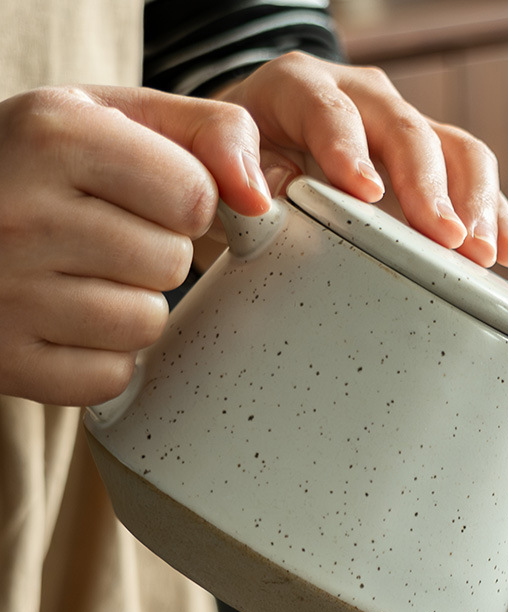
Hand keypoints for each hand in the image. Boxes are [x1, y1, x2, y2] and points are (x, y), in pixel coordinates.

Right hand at [0, 85, 268, 405]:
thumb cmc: (52, 169)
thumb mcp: (121, 118)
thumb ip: (211, 132)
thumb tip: (259, 197)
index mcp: (55, 134)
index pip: (195, 196)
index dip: (189, 203)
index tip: (149, 198)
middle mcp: (20, 211)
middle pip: (171, 262)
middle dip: (158, 253)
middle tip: (106, 239)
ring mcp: (5, 291)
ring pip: (145, 323)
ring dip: (132, 305)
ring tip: (85, 277)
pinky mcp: (5, 358)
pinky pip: (109, 376)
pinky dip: (102, 357)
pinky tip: (68, 323)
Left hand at [217, 52, 507, 269]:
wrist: (255, 152)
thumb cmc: (235, 163)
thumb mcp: (217, 160)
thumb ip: (229, 163)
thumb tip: (259, 193)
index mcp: (300, 90)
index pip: (331, 110)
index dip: (349, 149)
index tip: (368, 196)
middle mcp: (362, 100)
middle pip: (410, 131)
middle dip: (433, 188)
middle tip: (450, 240)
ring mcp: (402, 130)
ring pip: (458, 150)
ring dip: (476, 204)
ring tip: (485, 255)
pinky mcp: (428, 165)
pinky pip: (472, 183)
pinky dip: (495, 216)